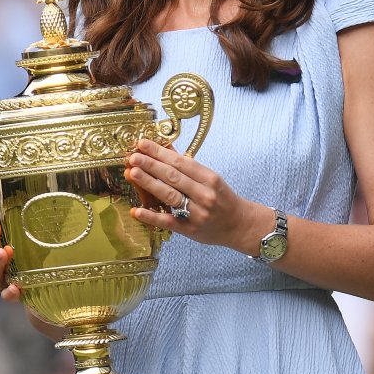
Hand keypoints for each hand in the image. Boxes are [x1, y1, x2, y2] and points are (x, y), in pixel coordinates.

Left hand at [125, 139, 266, 252]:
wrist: (240, 225)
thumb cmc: (222, 199)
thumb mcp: (210, 179)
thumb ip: (188, 166)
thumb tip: (164, 148)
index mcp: (210, 179)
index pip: (181, 162)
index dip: (160, 152)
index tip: (143, 144)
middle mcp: (204, 195)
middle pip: (173, 177)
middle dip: (151, 165)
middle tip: (133, 156)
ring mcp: (197, 213)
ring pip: (170, 196)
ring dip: (149, 183)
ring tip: (133, 173)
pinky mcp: (190, 230)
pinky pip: (168, 222)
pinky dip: (152, 216)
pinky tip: (137, 210)